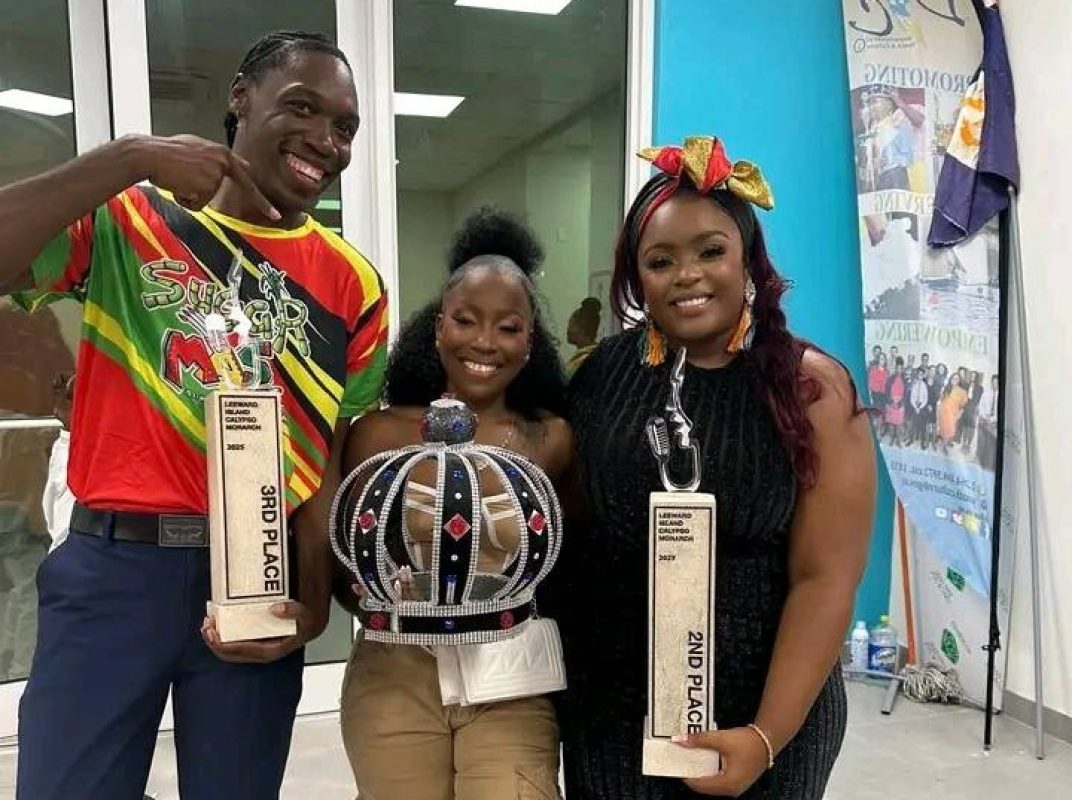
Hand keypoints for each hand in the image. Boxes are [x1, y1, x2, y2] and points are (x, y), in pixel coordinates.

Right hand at [135, 134, 279, 220]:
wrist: (147, 155)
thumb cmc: (164, 152)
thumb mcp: (194, 148)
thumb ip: (212, 158)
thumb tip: (224, 164)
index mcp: (221, 153)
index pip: (245, 174)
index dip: (259, 192)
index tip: (274, 209)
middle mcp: (223, 161)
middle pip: (244, 187)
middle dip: (262, 203)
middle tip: (276, 216)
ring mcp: (216, 174)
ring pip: (208, 198)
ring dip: (192, 195)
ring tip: (178, 179)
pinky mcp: (206, 186)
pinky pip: (197, 204)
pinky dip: (185, 200)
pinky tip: (176, 185)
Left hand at [200, 600, 324, 663]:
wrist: (314, 623)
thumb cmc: (308, 622)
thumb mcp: (307, 616)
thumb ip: (295, 612)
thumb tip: (276, 609)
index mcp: (271, 650)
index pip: (242, 652)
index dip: (224, 645)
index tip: (214, 633)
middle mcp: (262, 652)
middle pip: (232, 654)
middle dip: (215, 642)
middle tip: (207, 626)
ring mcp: (257, 647)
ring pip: (232, 650)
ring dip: (217, 639)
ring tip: (208, 624)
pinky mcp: (256, 641)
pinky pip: (235, 642)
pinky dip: (224, 635)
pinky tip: (219, 624)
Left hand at [673, 727, 771, 796]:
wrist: (768, 739)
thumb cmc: (748, 742)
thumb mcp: (721, 739)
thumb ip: (700, 740)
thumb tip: (681, 740)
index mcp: (727, 784)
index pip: (699, 784)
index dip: (686, 774)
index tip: (676, 764)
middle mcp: (731, 789)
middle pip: (705, 784)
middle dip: (693, 772)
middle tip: (682, 760)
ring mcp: (735, 785)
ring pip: (712, 781)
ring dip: (701, 769)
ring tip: (691, 757)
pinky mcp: (738, 778)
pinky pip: (719, 777)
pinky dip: (710, 768)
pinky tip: (705, 757)